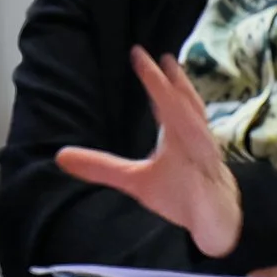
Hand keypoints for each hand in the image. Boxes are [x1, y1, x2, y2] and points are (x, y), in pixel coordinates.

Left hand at [56, 47, 243, 257]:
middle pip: (182, 105)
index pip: (164, 101)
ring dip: (186, 105)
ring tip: (176, 85)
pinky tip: (193, 137)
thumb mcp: (134, 180)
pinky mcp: (213, 179)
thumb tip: (60, 156)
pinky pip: (205, 161)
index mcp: (176, 133)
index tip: (137, 55)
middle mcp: (193, 138)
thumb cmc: (181, 193)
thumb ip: (101, 167)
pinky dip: (200, 148)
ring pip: (196, 126)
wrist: (216, 221)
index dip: (153, 79)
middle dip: (169, 83)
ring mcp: (206, 157)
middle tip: (155, 57)